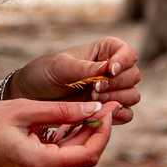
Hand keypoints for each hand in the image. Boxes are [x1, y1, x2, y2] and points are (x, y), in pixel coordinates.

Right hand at [0, 99, 113, 166]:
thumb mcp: (24, 110)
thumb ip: (62, 111)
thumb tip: (94, 107)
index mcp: (40, 164)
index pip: (88, 154)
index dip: (104, 130)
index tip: (109, 107)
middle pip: (81, 155)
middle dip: (96, 127)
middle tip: (106, 100)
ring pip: (71, 156)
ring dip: (82, 133)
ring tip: (90, 105)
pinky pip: (57, 158)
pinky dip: (66, 139)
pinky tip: (70, 119)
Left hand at [12, 36, 142, 124]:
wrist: (32, 96)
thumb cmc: (44, 73)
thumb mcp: (60, 67)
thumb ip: (83, 68)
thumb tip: (106, 68)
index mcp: (104, 51)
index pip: (128, 52)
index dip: (124, 61)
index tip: (110, 70)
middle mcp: (112, 70)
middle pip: (134, 75)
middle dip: (117, 83)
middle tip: (95, 89)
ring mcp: (112, 91)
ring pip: (133, 95)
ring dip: (117, 98)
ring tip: (94, 99)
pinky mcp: (108, 109)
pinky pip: (126, 114)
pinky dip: (117, 115)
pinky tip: (99, 112)